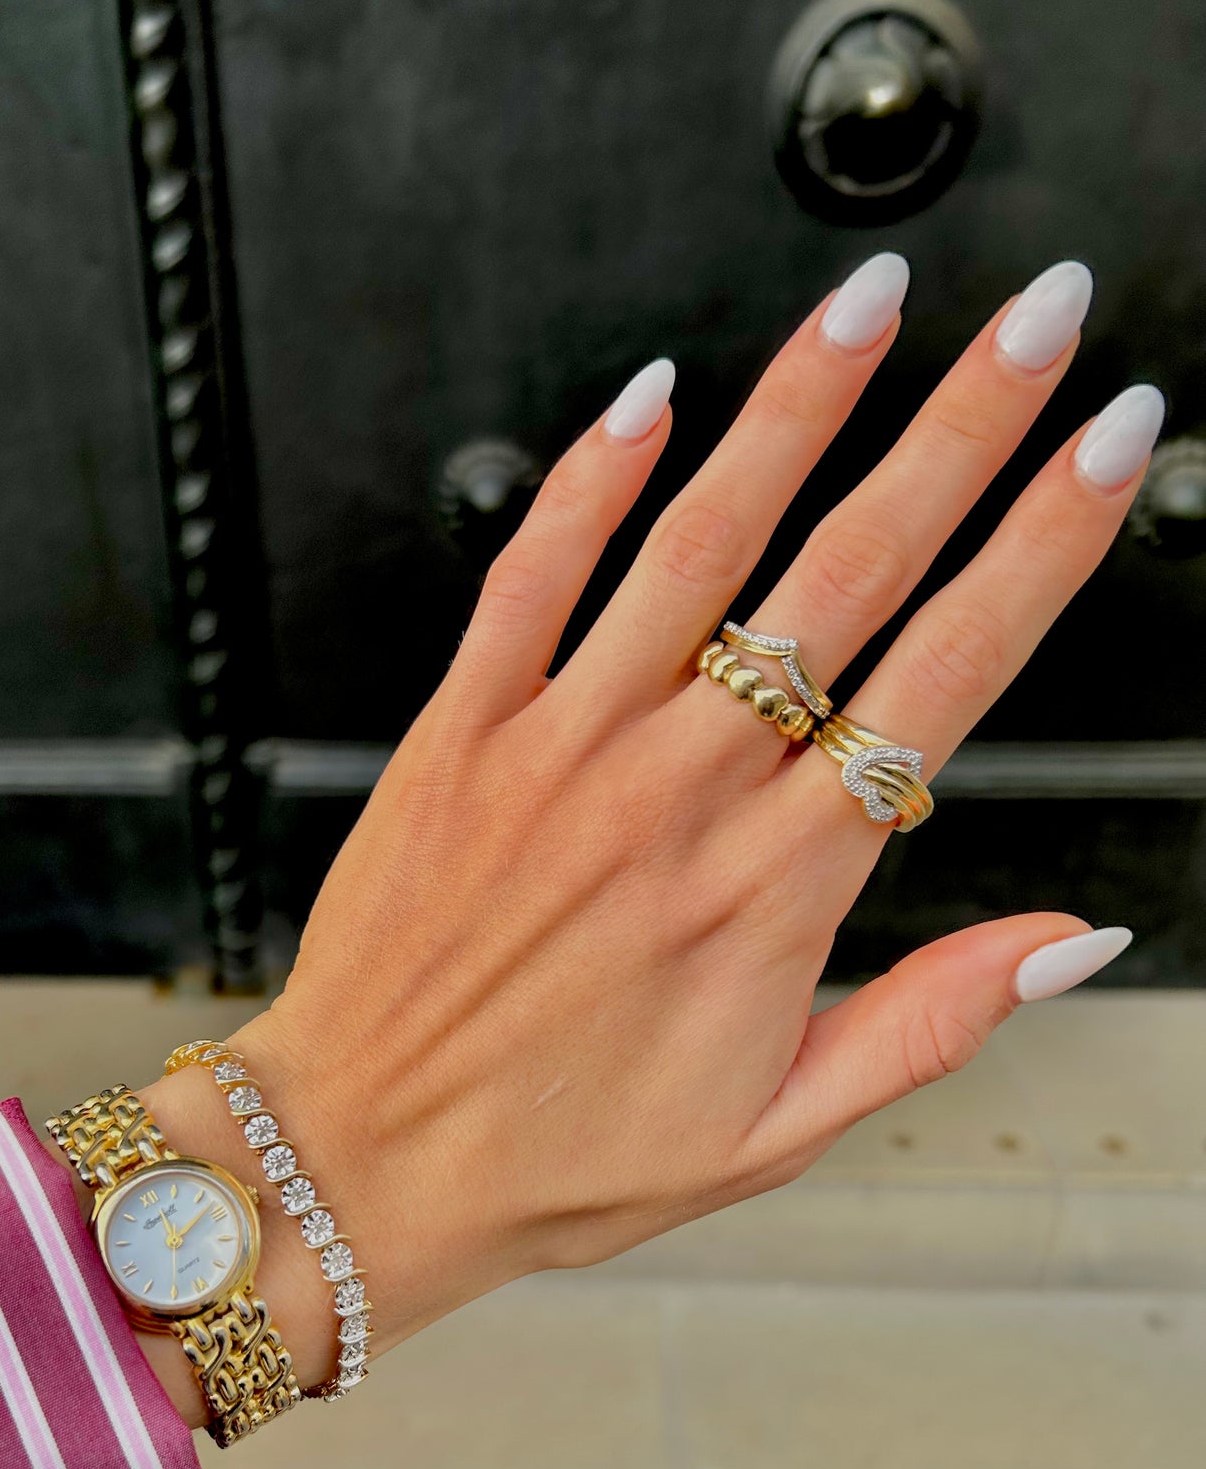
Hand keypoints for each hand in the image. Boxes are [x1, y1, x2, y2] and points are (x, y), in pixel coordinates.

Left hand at [157, 254, 1157, 1371]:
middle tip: (1037, 321)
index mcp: (775, 888)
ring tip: (873, 305)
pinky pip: (531, 578)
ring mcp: (563, 751)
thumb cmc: (562, 1160)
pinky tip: (651, 396)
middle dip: (958, 434)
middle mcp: (679, 795)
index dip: (1041, 547)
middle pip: (845, 577)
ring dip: (794, 412)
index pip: (945, 679)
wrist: (361, 1163)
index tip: (1108, 446)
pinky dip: (592, 480)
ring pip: (698, 546)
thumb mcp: (776, 1133)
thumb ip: (929, 1022)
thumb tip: (1076, 943)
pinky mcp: (462, 736)